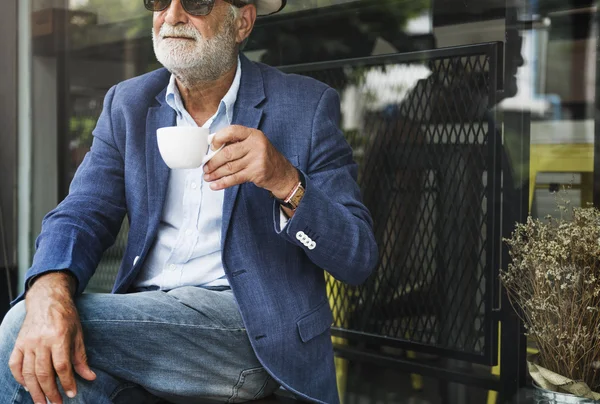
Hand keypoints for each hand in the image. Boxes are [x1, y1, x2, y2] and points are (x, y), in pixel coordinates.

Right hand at [9, 272, 95, 402]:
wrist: (47, 299)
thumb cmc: (66, 316)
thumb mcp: (78, 334)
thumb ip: (81, 357)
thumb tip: (90, 377)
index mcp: (58, 337)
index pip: (62, 366)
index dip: (67, 382)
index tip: (72, 394)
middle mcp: (41, 341)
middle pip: (43, 373)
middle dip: (50, 392)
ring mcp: (27, 342)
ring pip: (28, 373)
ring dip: (35, 391)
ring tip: (42, 403)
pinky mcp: (18, 343)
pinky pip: (15, 365)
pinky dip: (20, 378)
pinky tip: (28, 387)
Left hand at [203, 125, 298, 198]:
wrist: (281, 172)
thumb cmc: (262, 157)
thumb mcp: (253, 144)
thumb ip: (236, 143)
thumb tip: (212, 148)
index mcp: (252, 134)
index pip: (232, 131)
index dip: (218, 138)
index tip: (211, 147)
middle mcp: (256, 145)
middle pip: (228, 153)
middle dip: (213, 162)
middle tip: (205, 167)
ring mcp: (257, 159)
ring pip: (230, 167)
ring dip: (215, 173)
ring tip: (207, 177)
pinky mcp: (256, 173)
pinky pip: (235, 178)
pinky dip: (222, 183)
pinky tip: (214, 185)